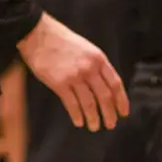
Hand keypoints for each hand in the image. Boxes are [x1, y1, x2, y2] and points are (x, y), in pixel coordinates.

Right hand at [15, 14, 127, 130]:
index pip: (115, 84)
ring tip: (94, 127)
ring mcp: (74, 76)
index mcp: (98, 58)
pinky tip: (78, 122)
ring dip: (93, 118)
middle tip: (111, 124)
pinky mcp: (59, 83)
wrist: (38, 34)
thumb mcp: (86, 48)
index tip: (124, 113)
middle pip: (105, 96)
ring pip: (90, 103)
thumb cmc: (61, 41)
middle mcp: (89, 68)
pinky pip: (72, 104)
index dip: (121, 101)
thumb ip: (96, 65)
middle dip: (109, 113)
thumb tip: (104, 87)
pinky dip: (77, 115)